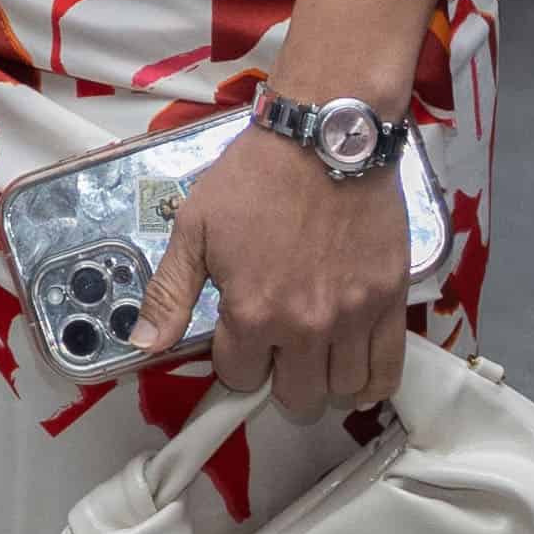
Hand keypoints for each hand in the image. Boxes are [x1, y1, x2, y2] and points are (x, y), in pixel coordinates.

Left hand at [133, 124, 410, 416]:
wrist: (322, 137)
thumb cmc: (255, 176)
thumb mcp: (194, 226)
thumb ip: (170, 292)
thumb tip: (144, 342)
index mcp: (252, 311)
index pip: (240, 377)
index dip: (235, 361)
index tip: (237, 340)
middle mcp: (305, 325)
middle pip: (294, 397)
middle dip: (279, 380)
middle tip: (277, 350)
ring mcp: (352, 317)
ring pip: (340, 391)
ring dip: (323, 383)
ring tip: (313, 357)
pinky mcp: (389, 302)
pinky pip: (387, 371)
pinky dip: (371, 383)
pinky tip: (354, 370)